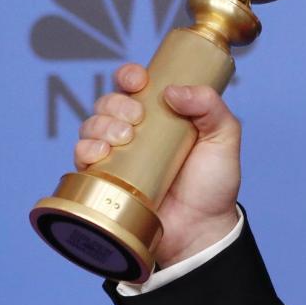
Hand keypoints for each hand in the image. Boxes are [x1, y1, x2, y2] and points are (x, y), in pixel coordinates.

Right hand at [74, 63, 243, 266]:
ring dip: (101, 123)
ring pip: (92, 125)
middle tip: (137, 119)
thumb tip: (173, 90)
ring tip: (124, 138)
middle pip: (109, 102)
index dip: (129, 76)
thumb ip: (212, 108)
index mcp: (162, 116)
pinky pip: (81, 156)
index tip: (138, 80)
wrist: (201, 229)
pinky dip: (85, 148)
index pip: (135, 86)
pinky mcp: (104, 180)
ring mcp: (118, 155)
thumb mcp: (224, 139)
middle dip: (116, 103)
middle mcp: (135, 132)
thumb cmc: (213, 184)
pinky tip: (101, 152)